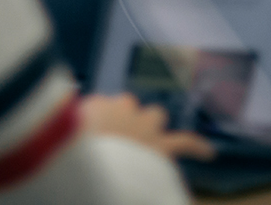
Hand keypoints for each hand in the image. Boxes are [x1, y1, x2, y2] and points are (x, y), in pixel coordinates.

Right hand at [80, 93, 214, 160]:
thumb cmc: (68, 151)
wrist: (89, 166)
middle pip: (126, 104)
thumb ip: (70, 122)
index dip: (99, 120)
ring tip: (146, 142)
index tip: (93, 134)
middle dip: (125, 118)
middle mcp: (122, 108)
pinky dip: (197, 146)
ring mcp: (144, 125)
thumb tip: (69, 120)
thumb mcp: (61, 129)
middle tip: (114, 140)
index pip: (100, 105)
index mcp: (96, 104)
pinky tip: (208, 153)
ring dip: (151, 126)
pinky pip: (185, 141)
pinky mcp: (161, 146)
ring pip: (154, 115)